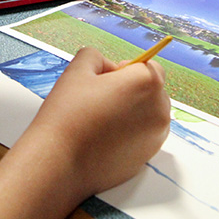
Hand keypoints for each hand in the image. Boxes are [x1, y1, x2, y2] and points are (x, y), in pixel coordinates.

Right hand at [27, 46, 169, 195]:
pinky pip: (143, 137)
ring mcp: (155, 137)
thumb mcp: (77, 70)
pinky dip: (129, 134)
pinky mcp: (146, 158)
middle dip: (132, 90)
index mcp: (147, 83)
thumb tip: (108, 67)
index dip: (128, 68)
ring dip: (132, 112)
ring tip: (100, 119)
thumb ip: (96, 56)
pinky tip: (103, 137)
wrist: (58, 162)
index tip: (107, 78)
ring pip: (149, 115)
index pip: (151, 66)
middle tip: (100, 98)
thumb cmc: (68, 115)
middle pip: (152, 91)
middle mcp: (159, 110)